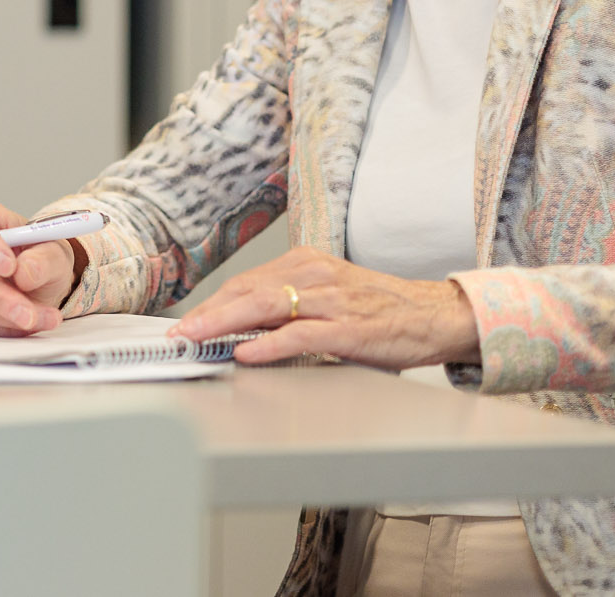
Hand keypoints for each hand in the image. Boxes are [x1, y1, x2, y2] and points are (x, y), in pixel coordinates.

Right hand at [0, 200, 76, 336]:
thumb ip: (44, 259)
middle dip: (0, 296)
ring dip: (11, 317)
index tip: (8, 266)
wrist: (43, 283)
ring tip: (45, 316)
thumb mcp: (55, 252)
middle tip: (28, 311)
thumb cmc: (41, 257)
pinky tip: (32, 321)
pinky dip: (9, 328)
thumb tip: (24, 273)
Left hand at [171, 246, 480, 368]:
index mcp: (306, 263)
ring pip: (265, 306)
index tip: (185, 324)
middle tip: (179, 335)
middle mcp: (314, 274)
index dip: (212, 304)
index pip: (246, 282)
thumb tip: (242, 326)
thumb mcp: (329, 296)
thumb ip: (289, 306)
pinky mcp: (349, 327)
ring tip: (198, 339)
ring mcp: (331, 300)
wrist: (435, 314)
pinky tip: (247, 352)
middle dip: (208, 314)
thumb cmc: (380, 310)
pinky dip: (268, 343)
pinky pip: (299, 333)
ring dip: (225, 324)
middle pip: (247, 291)